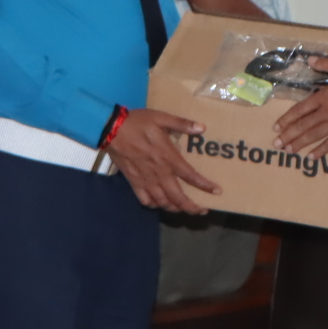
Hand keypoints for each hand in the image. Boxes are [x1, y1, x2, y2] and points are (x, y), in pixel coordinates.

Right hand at [104, 108, 221, 214]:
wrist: (111, 129)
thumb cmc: (137, 122)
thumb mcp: (161, 117)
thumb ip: (181, 124)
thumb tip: (202, 128)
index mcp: (168, 157)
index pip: (190, 176)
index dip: (205, 185)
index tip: (217, 192)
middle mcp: (158, 172)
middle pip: (177, 197)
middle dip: (191, 207)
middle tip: (201, 211)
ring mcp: (145, 179)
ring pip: (162, 202)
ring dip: (174, 208)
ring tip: (182, 209)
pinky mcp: (133, 181)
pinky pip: (145, 199)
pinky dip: (154, 204)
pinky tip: (159, 203)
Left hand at [274, 58, 327, 155]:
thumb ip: (326, 64)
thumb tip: (311, 60)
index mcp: (325, 96)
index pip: (300, 109)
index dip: (287, 119)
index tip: (277, 126)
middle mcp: (327, 111)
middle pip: (303, 125)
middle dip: (288, 135)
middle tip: (276, 144)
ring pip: (313, 136)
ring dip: (299, 144)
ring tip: (288, 151)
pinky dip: (320, 151)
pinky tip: (311, 157)